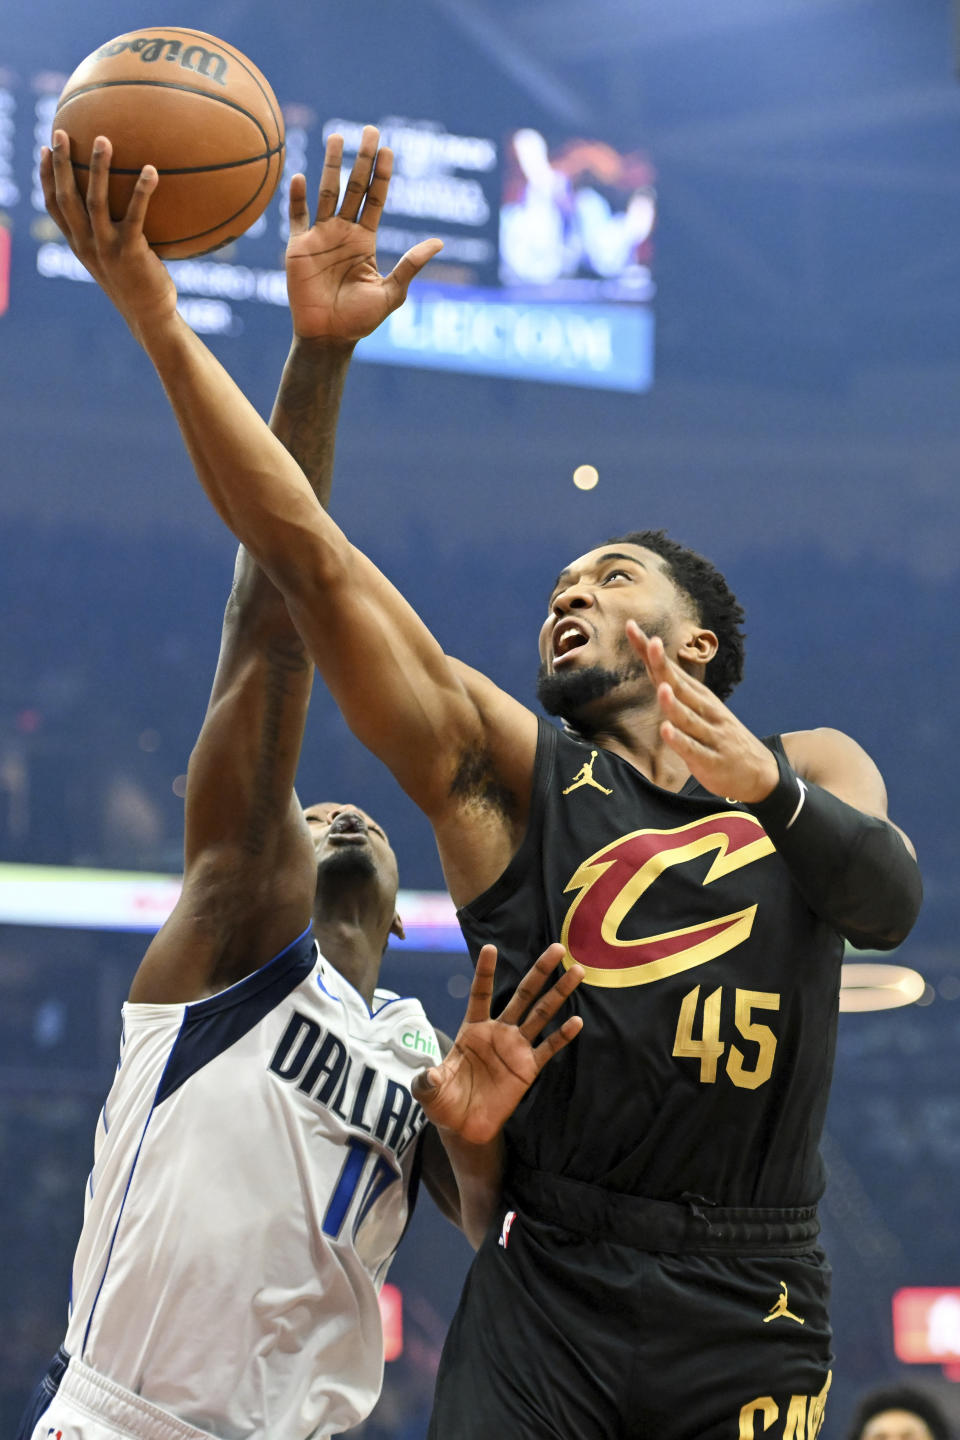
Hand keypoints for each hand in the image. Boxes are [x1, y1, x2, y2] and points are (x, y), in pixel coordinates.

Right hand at [40, 132, 177, 342]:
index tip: (43, 149)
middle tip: (61, 132)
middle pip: (66, 198)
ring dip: (98, 168)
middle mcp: (87, 245)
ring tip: (103, 140)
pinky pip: (136, 215)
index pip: (54, 207)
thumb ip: (111, 234)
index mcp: (80, 245)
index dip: (46, 178)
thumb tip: (124, 207)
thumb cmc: (138, 286)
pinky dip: (143, 191)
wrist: (150, 317)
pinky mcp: (131, 252)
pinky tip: (152, 170)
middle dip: (60, 164)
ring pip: (95, 201)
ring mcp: (107, 248)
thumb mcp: (116, 259)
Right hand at [285, 125, 442, 343]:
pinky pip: (297, 217)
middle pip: (354, 188)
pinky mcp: (298, 247)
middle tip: (370, 130)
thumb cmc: (359, 320)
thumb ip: (410, 265)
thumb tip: (439, 242)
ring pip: (327, 193)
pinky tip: (301, 176)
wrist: (328, 338)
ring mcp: (320, 237)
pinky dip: (297, 198)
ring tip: (338, 137)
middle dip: (363, 160)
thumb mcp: (391, 292)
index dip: (382, 175)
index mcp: (365, 241)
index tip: (388, 149)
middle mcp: (343, 233)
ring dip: (332, 165)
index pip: (375, 200)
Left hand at [412, 944, 582, 1144]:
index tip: (490, 948)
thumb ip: (428, 1081)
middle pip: (522, 995)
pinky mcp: (528, 1067)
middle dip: (539, 972)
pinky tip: (576, 1021)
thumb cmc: (445, 1101)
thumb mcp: (429, 1091)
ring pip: (541, 1014)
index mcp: (473, 1028)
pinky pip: (548, 1047)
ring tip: (576, 972)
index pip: (480, 993)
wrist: (465, 1127)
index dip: (485, 972)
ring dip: (558, 993)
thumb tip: (427, 1075)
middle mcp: (498, 1031)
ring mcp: (516, 1047)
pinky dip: (563, 1035)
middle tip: (557, 949)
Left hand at [627, 620, 778, 802]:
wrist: (760, 773)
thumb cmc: (720, 738)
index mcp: (697, 696)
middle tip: (652, 642)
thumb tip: (653, 667)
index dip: (650, 650)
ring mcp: (709, 734)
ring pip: (687, 716)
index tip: (630, 625)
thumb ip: (677, 692)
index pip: (669, 669)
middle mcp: (704, 710)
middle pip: (679, 685)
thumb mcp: (700, 711)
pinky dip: (679, 740)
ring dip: (673, 703)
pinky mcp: (711, 760)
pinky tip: (667, 730)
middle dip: (664, 665)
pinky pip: (692, 748)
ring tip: (662, 687)